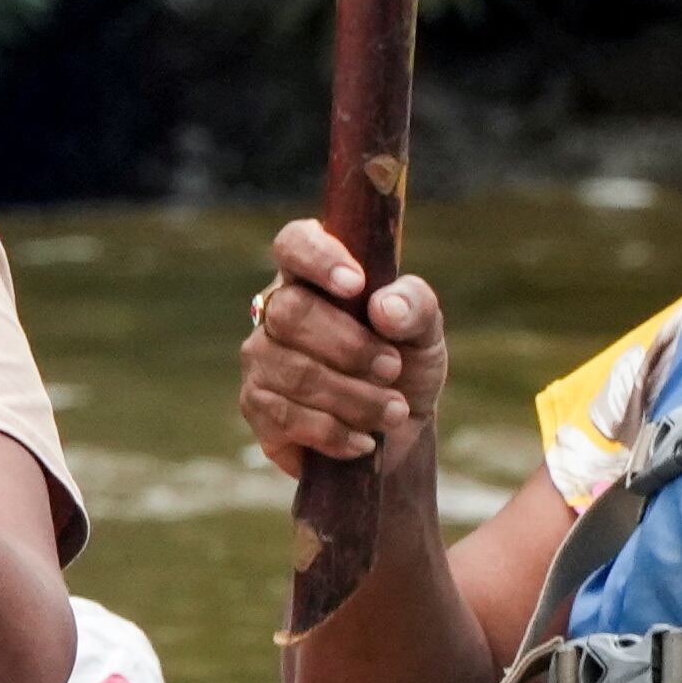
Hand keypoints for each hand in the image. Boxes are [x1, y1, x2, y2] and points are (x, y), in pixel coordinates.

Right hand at [240, 218, 448, 476]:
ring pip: (294, 370)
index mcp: (313, 276)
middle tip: (393, 368)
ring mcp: (260, 357)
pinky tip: (363, 439)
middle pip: (291, 311)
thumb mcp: (425, 333)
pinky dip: (336, 432)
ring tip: (393, 411)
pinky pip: (287, 416)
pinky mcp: (256, 406)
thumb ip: (415, 306)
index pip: (294, 243)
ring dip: (354, 397)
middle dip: (350, 346)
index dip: (318, 258)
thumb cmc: (404, 365)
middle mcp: (276, 310)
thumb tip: (384, 308)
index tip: (355, 285)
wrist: (396, 431)